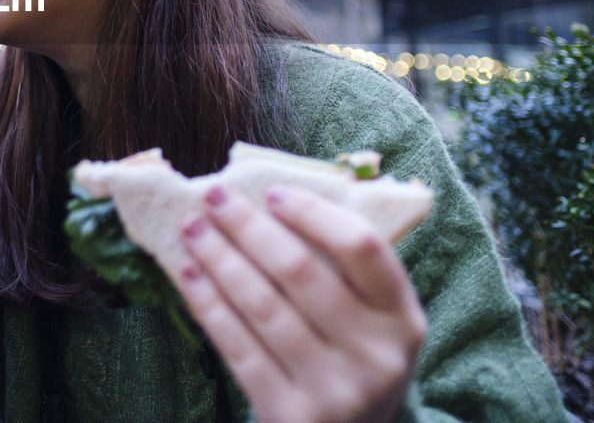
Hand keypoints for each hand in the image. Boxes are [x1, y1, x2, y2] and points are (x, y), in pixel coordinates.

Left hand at [172, 184, 426, 422]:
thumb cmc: (352, 361)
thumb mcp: (374, 322)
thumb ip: (344, 271)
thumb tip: (270, 201)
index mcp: (403, 318)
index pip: (361, 247)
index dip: (312, 213)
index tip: (271, 192)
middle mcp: (376, 354)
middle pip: (301, 271)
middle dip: (248, 227)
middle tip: (213, 196)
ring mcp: (336, 389)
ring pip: (263, 307)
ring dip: (220, 260)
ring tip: (192, 230)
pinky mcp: (292, 415)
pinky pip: (239, 348)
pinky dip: (209, 305)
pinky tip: (190, 275)